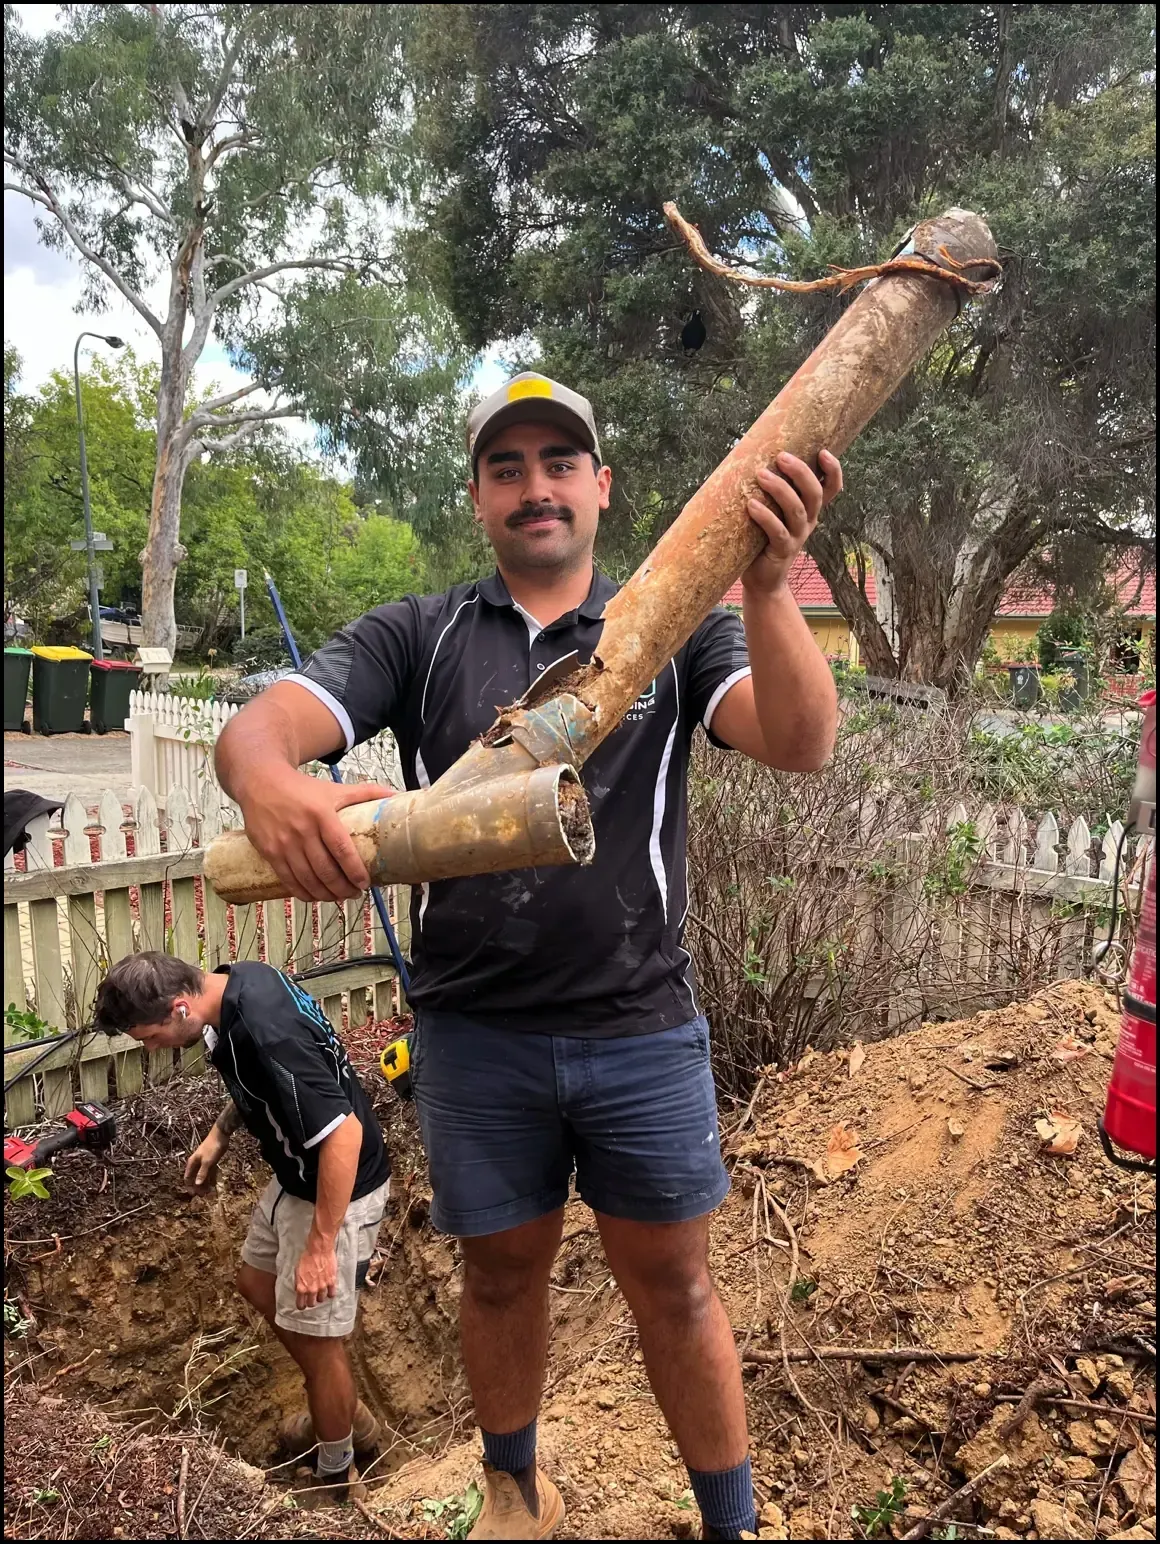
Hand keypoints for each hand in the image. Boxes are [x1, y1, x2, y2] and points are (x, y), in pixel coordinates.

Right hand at [184, 1128, 228, 1192]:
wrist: (220, 1136)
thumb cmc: (212, 1148)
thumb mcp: (207, 1162)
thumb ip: (202, 1173)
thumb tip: (197, 1184)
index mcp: (192, 1163)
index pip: (188, 1177)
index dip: (189, 1186)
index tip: (193, 1195)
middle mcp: (197, 1164)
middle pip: (195, 1178)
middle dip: (198, 1187)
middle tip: (203, 1196)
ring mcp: (204, 1163)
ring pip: (203, 1176)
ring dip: (205, 1184)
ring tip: (208, 1193)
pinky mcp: (211, 1162)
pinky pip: (210, 1172)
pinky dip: (211, 1178)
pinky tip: (213, 1185)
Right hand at [240, 765, 395, 903]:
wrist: (261, 783)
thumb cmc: (302, 789)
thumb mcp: (333, 789)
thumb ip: (364, 793)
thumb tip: (395, 794)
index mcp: (321, 814)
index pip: (342, 849)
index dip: (355, 870)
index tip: (365, 883)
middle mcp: (302, 831)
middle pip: (325, 870)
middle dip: (343, 888)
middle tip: (355, 894)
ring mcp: (284, 843)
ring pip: (307, 879)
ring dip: (326, 894)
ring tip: (339, 897)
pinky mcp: (269, 852)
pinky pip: (288, 880)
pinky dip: (304, 893)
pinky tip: (316, 897)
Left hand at [295, 1235, 338, 1309]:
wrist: (318, 1249)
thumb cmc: (307, 1257)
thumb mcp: (297, 1270)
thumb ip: (298, 1282)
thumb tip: (299, 1289)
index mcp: (301, 1287)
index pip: (300, 1304)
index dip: (301, 1305)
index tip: (302, 1305)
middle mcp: (311, 1289)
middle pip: (311, 1304)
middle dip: (311, 1302)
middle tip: (311, 1298)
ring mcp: (322, 1287)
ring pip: (321, 1299)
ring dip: (320, 1297)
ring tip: (320, 1292)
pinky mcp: (331, 1282)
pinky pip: (332, 1294)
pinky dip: (330, 1293)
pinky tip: (329, 1290)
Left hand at [742, 448, 842, 595]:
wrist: (762, 579)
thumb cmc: (763, 538)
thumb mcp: (774, 512)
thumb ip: (771, 492)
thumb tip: (749, 456)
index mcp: (810, 509)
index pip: (831, 488)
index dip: (833, 470)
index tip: (823, 451)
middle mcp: (808, 521)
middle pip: (814, 493)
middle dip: (801, 472)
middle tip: (781, 457)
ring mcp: (797, 537)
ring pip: (796, 510)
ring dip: (780, 489)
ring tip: (761, 475)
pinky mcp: (782, 551)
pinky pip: (778, 532)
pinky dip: (765, 517)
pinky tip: (751, 505)